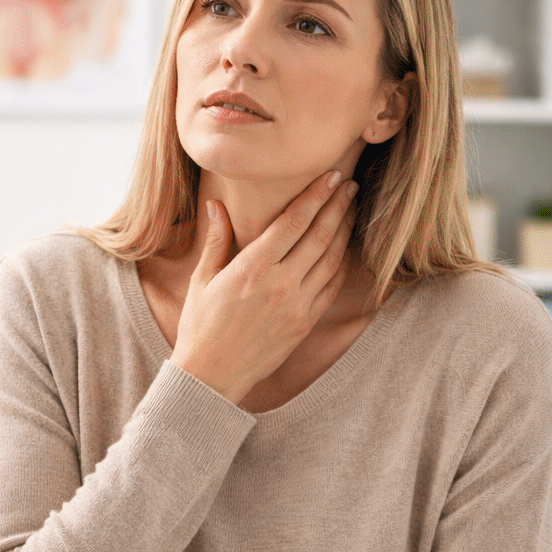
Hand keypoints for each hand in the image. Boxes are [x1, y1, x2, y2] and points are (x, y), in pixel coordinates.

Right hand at [171, 170, 358, 404]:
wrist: (212, 376)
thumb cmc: (200, 327)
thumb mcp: (201, 280)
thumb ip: (216, 240)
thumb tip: (216, 205)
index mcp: (253, 268)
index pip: (293, 221)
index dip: (316, 195)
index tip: (331, 176)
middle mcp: (281, 284)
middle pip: (320, 235)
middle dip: (338, 206)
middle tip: (350, 184)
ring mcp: (297, 305)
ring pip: (331, 258)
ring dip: (344, 231)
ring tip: (351, 209)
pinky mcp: (305, 323)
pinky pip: (332, 287)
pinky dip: (342, 263)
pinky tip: (344, 249)